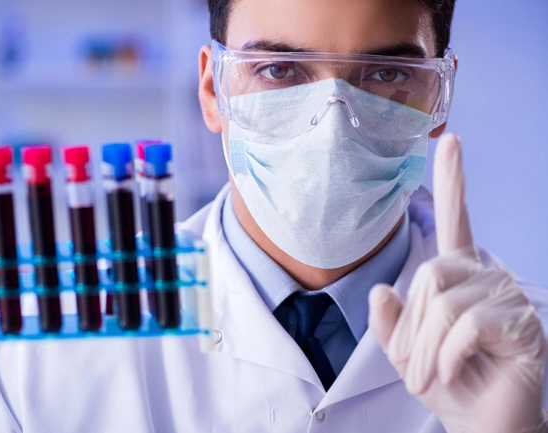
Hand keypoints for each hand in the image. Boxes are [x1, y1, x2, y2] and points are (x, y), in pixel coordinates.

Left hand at [368, 133, 547, 432]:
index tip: (449, 141)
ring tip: (432, 374)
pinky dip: (446, 357)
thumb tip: (383, 288)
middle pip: (428, 274)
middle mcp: (486, 274)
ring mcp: (508, 295)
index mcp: (458, 273)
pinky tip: (453, 373)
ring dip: (425, 349)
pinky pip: (464, 327)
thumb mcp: (404, 350)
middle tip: (414, 366)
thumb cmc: (445, 381)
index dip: (452, 180)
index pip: (454, 220)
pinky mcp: (521, 322)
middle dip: (410, 328)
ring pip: (442, 303)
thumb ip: (389, 320)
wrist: (479, 422)